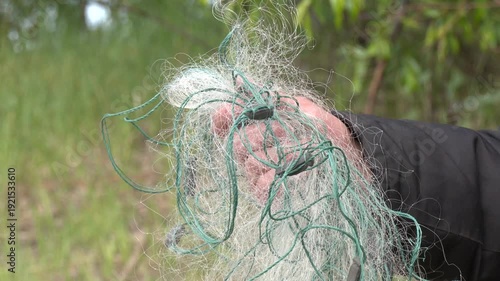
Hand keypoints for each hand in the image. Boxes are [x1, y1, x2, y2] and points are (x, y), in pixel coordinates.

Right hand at [212, 96, 361, 201]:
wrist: (348, 155)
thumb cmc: (323, 130)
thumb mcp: (302, 108)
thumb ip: (274, 98)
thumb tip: (245, 81)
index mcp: (256, 133)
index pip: (226, 128)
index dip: (221, 120)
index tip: (225, 110)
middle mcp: (254, 155)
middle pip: (236, 145)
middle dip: (256, 134)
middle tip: (282, 130)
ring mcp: (262, 176)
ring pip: (249, 164)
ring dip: (272, 154)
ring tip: (297, 150)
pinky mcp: (272, 195)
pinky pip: (259, 187)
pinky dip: (270, 177)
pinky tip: (286, 169)